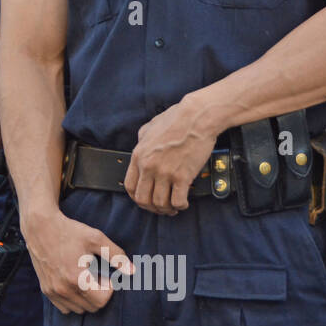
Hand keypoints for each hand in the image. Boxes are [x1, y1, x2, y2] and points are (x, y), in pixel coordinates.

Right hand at [24, 208, 131, 313]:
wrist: (40, 226)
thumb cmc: (69, 231)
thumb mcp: (96, 239)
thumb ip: (116, 256)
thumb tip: (132, 271)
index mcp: (76, 278)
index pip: (102, 300)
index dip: (109, 288)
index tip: (106, 275)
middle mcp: (62, 289)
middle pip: (92, 307)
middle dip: (99, 293)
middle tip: (97, 275)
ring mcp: (52, 291)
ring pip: (79, 309)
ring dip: (87, 298)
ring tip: (85, 278)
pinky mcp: (46, 290)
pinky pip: (65, 308)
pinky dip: (73, 301)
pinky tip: (74, 283)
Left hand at [125, 98, 218, 213]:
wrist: (196, 117)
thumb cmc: (175, 119)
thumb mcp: (149, 127)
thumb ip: (141, 141)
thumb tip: (141, 147)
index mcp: (139, 156)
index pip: (129, 186)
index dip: (137, 198)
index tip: (145, 199)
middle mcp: (149, 166)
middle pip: (142, 199)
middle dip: (151, 207)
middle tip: (160, 207)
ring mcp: (165, 172)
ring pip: (159, 203)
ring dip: (166, 209)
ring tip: (173, 207)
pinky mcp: (183, 176)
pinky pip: (177, 201)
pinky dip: (180, 206)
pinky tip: (183, 203)